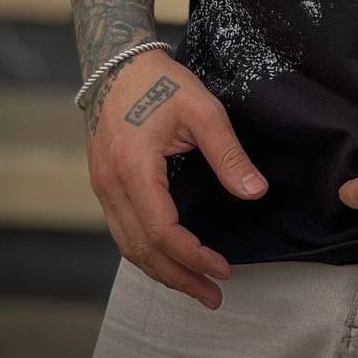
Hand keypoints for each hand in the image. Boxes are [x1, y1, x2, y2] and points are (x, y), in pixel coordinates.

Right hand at [83, 49, 268, 309]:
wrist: (120, 63)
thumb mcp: (204, 110)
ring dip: (161, 270)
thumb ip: (229, 154)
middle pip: (140, 249)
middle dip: (178, 277)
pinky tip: (170, 257)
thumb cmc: (162, 81)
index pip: (160, 231)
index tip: (222, 269)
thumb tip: (255, 193)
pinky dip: (147, 251)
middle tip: (212, 294)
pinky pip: (123, 230)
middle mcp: (110, 184)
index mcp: (133, 167)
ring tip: (196, 286)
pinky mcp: (104, 184)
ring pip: (127, 245)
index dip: (192, 256)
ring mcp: (102, 186)